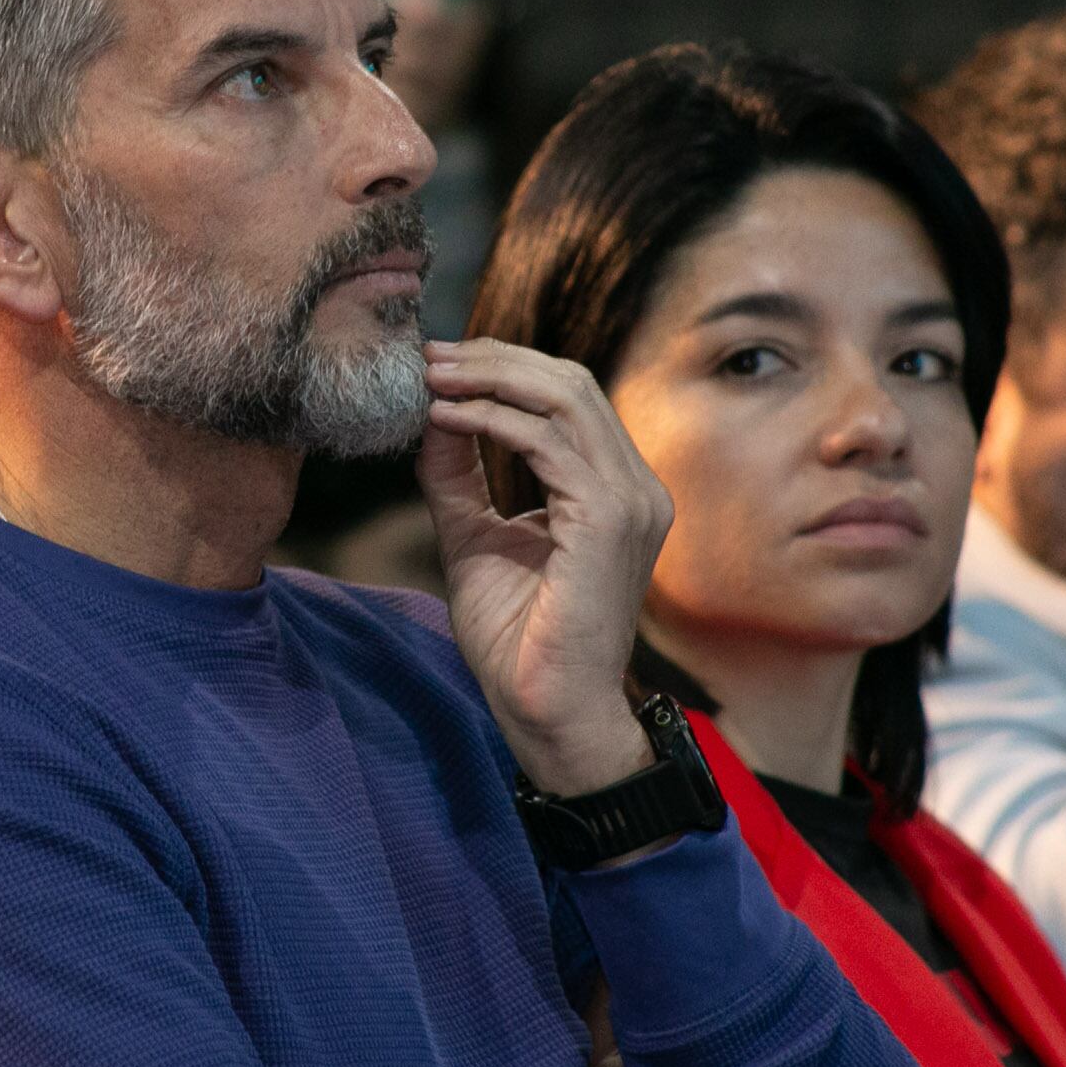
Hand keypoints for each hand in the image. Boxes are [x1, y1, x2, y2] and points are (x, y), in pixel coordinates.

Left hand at [415, 339, 673, 795]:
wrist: (547, 711)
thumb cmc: (518, 640)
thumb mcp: (473, 537)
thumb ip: (457, 476)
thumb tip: (432, 412)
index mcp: (615, 489)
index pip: (568, 397)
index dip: (504, 368)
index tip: (438, 363)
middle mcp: (636, 487)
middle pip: (570, 383)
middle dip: (494, 359)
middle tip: (429, 355)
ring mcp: (631, 501)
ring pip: (565, 398)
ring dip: (490, 378)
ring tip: (431, 376)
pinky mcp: (610, 521)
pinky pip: (548, 443)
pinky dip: (492, 420)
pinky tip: (447, 417)